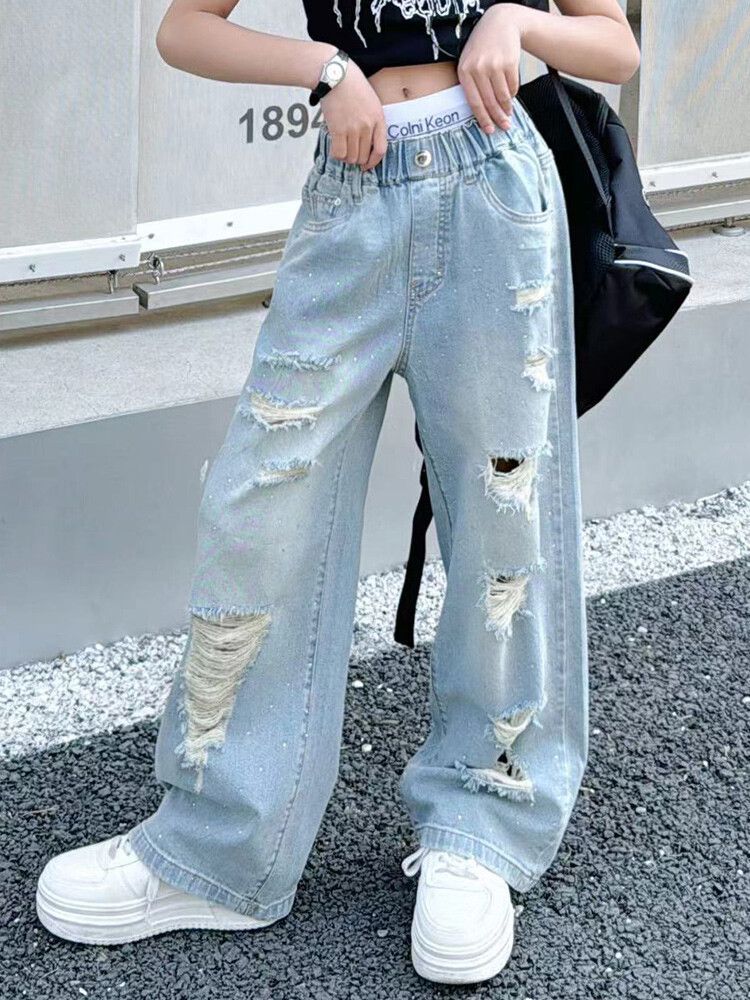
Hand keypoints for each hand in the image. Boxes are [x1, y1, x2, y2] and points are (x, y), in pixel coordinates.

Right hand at [321, 60, 387, 170]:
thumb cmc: (352, 84)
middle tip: (349, 152)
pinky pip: (339, 153)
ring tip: (341, 146)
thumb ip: (372, 120)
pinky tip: (334, 145)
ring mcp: (353, 128)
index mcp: (378, 118)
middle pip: (363, 156)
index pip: (381, 150)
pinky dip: (336, 153)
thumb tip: (365, 142)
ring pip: (351, 157)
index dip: (373, 162)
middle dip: (356, 158)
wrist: (335, 74)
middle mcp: (367, 126)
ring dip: (345, 156)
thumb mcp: (371, 101)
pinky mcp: (338, 129)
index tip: (366, 165)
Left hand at [457, 4, 526, 133]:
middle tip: (505, 127)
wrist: (499, 23)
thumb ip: (471, 84)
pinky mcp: (509, 62)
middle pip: (490, 102)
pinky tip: (511, 96)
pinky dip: (513, 93)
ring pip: (503, 96)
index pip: (474, 102)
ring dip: (507, 108)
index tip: (489, 130)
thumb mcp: (469, 62)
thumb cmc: (482, 47)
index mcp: (465, 71)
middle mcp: (479, 68)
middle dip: (498, 117)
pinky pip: (513, 86)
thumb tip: (482, 113)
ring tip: (509, 114)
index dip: (483, 119)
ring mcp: (495, 64)